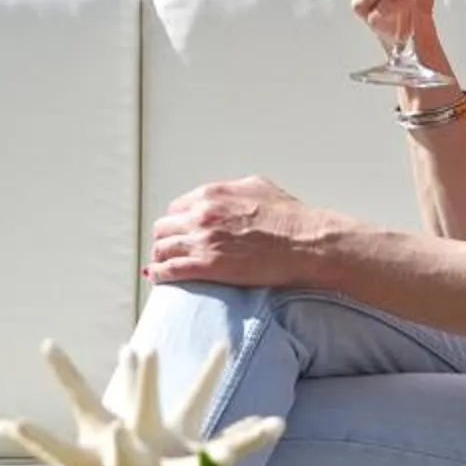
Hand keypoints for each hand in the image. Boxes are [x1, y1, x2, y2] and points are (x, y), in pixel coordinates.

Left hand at [149, 176, 334, 286]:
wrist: (307, 242)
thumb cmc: (291, 218)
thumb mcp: (258, 187)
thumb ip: (232, 189)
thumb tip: (222, 195)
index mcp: (212, 195)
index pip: (176, 209)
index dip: (176, 224)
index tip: (179, 234)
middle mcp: (202, 214)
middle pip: (164, 228)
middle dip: (165, 240)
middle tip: (169, 252)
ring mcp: (203, 240)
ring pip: (162, 249)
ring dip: (160, 258)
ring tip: (162, 267)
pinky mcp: (208, 266)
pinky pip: (170, 270)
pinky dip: (160, 274)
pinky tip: (158, 279)